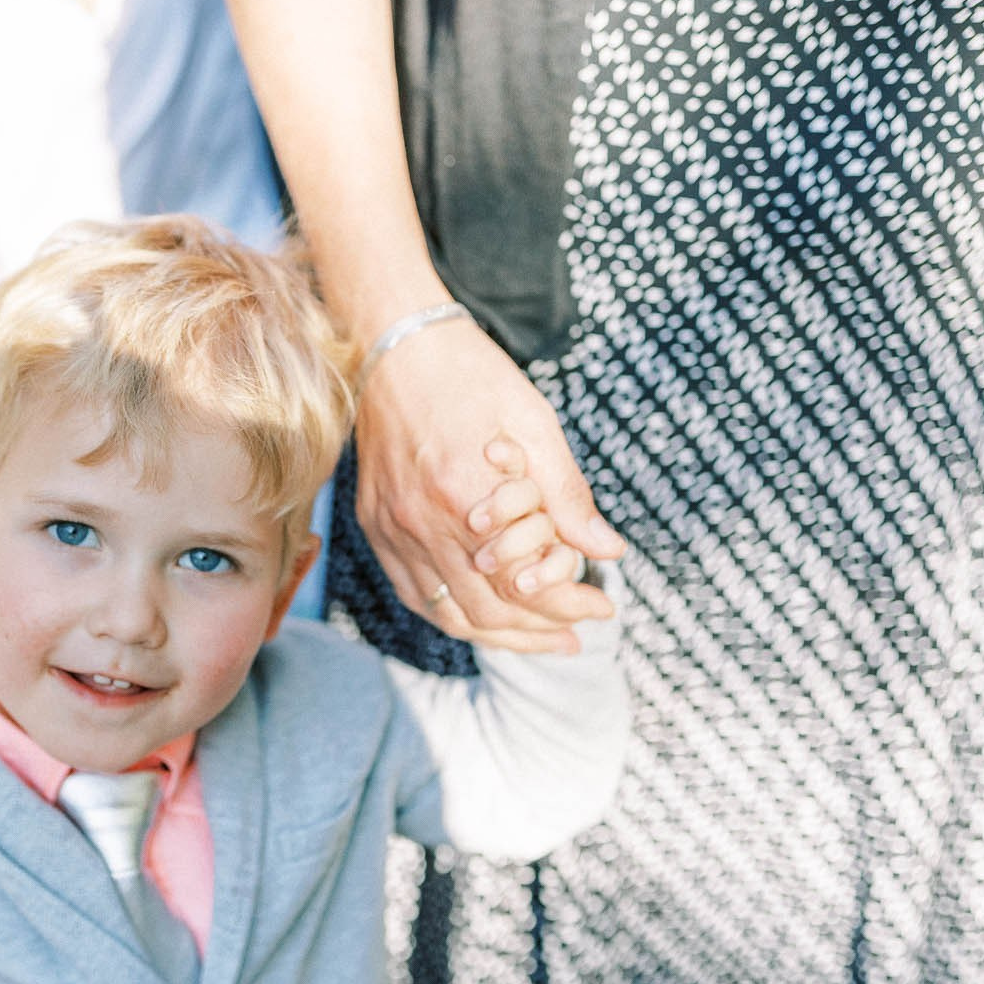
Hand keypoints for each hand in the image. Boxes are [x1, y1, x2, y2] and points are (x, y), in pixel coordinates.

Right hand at [356, 314, 624, 652]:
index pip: (525, 584)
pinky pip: (415, 594)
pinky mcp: (374, 526)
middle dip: (542, 629)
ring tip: (541, 639)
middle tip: (579, 632)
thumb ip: (567, 496)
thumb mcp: (535, 425)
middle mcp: (422, 523)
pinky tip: (485, 619)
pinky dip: (454, 616)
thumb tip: (608, 550)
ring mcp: (392, 529)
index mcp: (466, 497)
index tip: (603, 607)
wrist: (395, 344)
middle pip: (490, 608)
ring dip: (500, 636)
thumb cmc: (470, 376)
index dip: (570, 604)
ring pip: (450, 612)